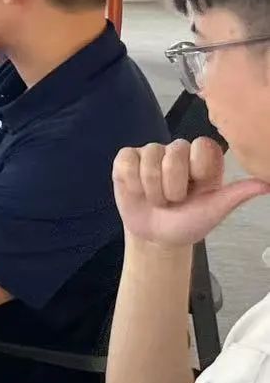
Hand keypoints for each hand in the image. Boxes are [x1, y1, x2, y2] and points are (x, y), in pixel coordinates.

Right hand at [113, 138, 269, 246]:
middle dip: (171, 186)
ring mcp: (151, 153)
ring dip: (151, 188)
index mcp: (203, 160)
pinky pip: (127, 161)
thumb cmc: (188, 223)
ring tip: (156, 199)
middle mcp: (178, 151)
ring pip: (149, 157)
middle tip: (174, 200)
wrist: (156, 237)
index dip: (197, 167)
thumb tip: (266, 185)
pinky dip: (132, 182)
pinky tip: (138, 191)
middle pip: (173, 152)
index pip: (202, 145)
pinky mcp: (126, 159)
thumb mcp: (214, 211)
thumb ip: (236, 194)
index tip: (197, 187)